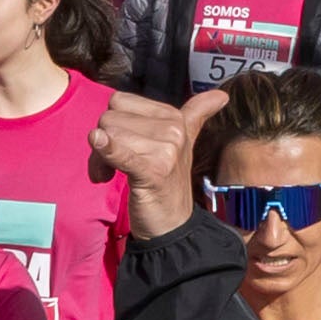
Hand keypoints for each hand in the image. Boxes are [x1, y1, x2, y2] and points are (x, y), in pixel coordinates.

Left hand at [88, 85, 203, 237]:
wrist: (172, 225)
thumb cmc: (168, 182)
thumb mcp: (184, 144)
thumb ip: (197, 115)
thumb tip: (222, 94)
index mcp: (175, 118)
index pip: (120, 102)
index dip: (112, 125)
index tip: (122, 148)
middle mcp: (173, 130)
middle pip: (109, 118)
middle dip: (103, 142)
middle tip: (114, 166)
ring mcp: (166, 150)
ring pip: (107, 134)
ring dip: (99, 159)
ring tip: (113, 175)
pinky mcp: (152, 171)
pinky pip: (121, 152)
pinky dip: (106, 149)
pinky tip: (98, 142)